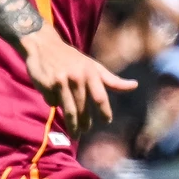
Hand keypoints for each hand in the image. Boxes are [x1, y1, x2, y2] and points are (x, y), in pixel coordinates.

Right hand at [18, 28, 138, 135]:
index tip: (107, 121)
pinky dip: (54, 104)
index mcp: (90, 72)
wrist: (44, 44)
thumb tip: (135, 85)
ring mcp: (61, 81)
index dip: (104, 112)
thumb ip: (112, 80)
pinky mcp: (46, 84)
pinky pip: (52, 102)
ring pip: (69, 110)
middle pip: (83, 108)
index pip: (100, 97)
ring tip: (76, 134)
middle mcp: (77, 77)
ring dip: (73, 125)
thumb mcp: (93, 66)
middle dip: (86, 123)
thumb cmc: (73, 59)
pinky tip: (54, 99)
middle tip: (86, 131)